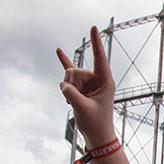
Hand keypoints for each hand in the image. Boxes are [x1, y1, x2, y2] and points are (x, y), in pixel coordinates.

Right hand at [57, 26, 115, 148]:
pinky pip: (69, 71)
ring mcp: (88, 82)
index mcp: (105, 81)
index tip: (94, 27)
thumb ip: (72, 95)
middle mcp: (97, 79)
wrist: (96, 135)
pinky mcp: (80, 86)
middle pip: (76, 71)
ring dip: (67, 89)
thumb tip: (63, 85)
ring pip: (69, 76)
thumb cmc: (95, 123)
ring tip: (75, 101)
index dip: (96, 43)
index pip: (100, 58)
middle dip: (72, 85)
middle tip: (78, 100)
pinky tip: (58, 50)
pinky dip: (64, 62)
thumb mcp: (83, 108)